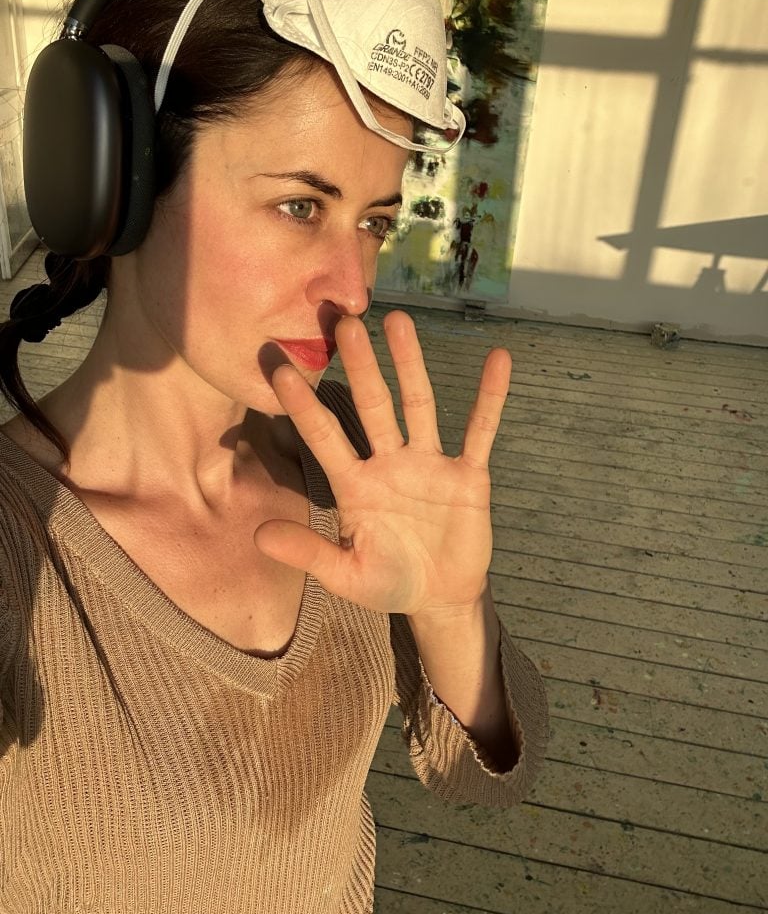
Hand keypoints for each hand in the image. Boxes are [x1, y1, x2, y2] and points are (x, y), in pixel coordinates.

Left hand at [254, 310, 510, 617]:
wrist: (440, 598)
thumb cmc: (388, 582)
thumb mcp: (346, 575)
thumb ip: (309, 554)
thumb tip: (258, 537)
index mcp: (355, 485)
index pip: (326, 439)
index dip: (305, 408)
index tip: (280, 371)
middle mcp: (388, 463)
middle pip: (372, 407)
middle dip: (361, 367)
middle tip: (344, 323)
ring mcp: (429, 464)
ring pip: (419, 405)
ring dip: (411, 365)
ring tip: (399, 321)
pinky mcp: (467, 474)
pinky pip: (479, 430)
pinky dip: (489, 398)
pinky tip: (498, 360)